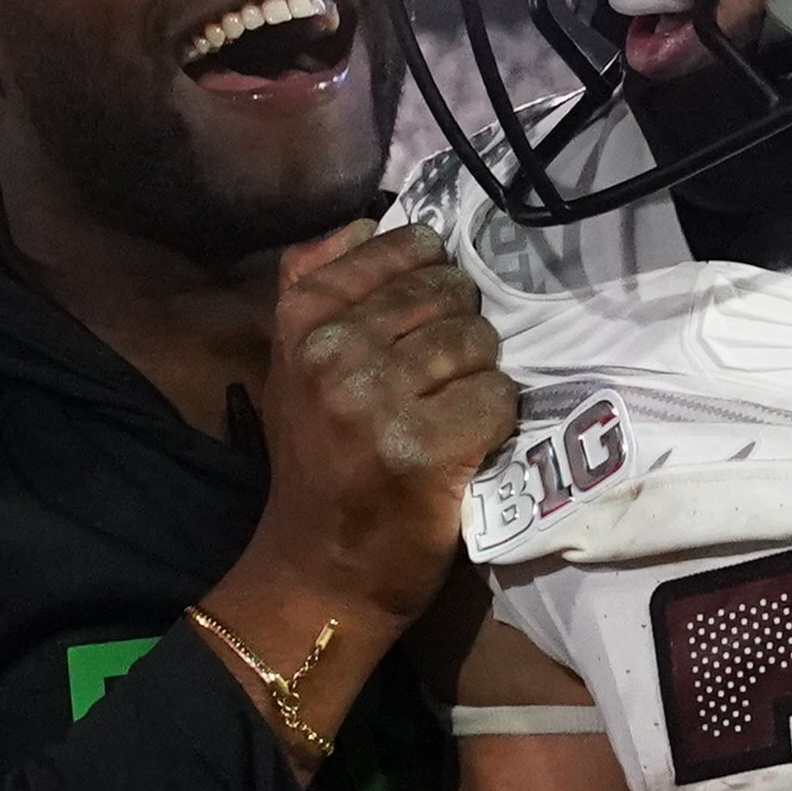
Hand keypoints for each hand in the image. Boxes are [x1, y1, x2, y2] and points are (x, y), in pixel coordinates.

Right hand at [238, 225, 516, 624]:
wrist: (318, 569)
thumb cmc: (319, 462)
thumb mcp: (294, 364)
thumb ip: (316, 283)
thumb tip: (367, 222)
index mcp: (303, 316)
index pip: (408, 250)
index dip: (433, 285)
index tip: (423, 326)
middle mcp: (335, 349)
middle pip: (450, 295)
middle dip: (458, 335)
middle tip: (437, 383)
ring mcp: (378, 398)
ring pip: (478, 344)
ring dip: (478, 379)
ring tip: (449, 413)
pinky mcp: (425, 447)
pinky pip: (497, 398)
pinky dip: (494, 422)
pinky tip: (466, 446)